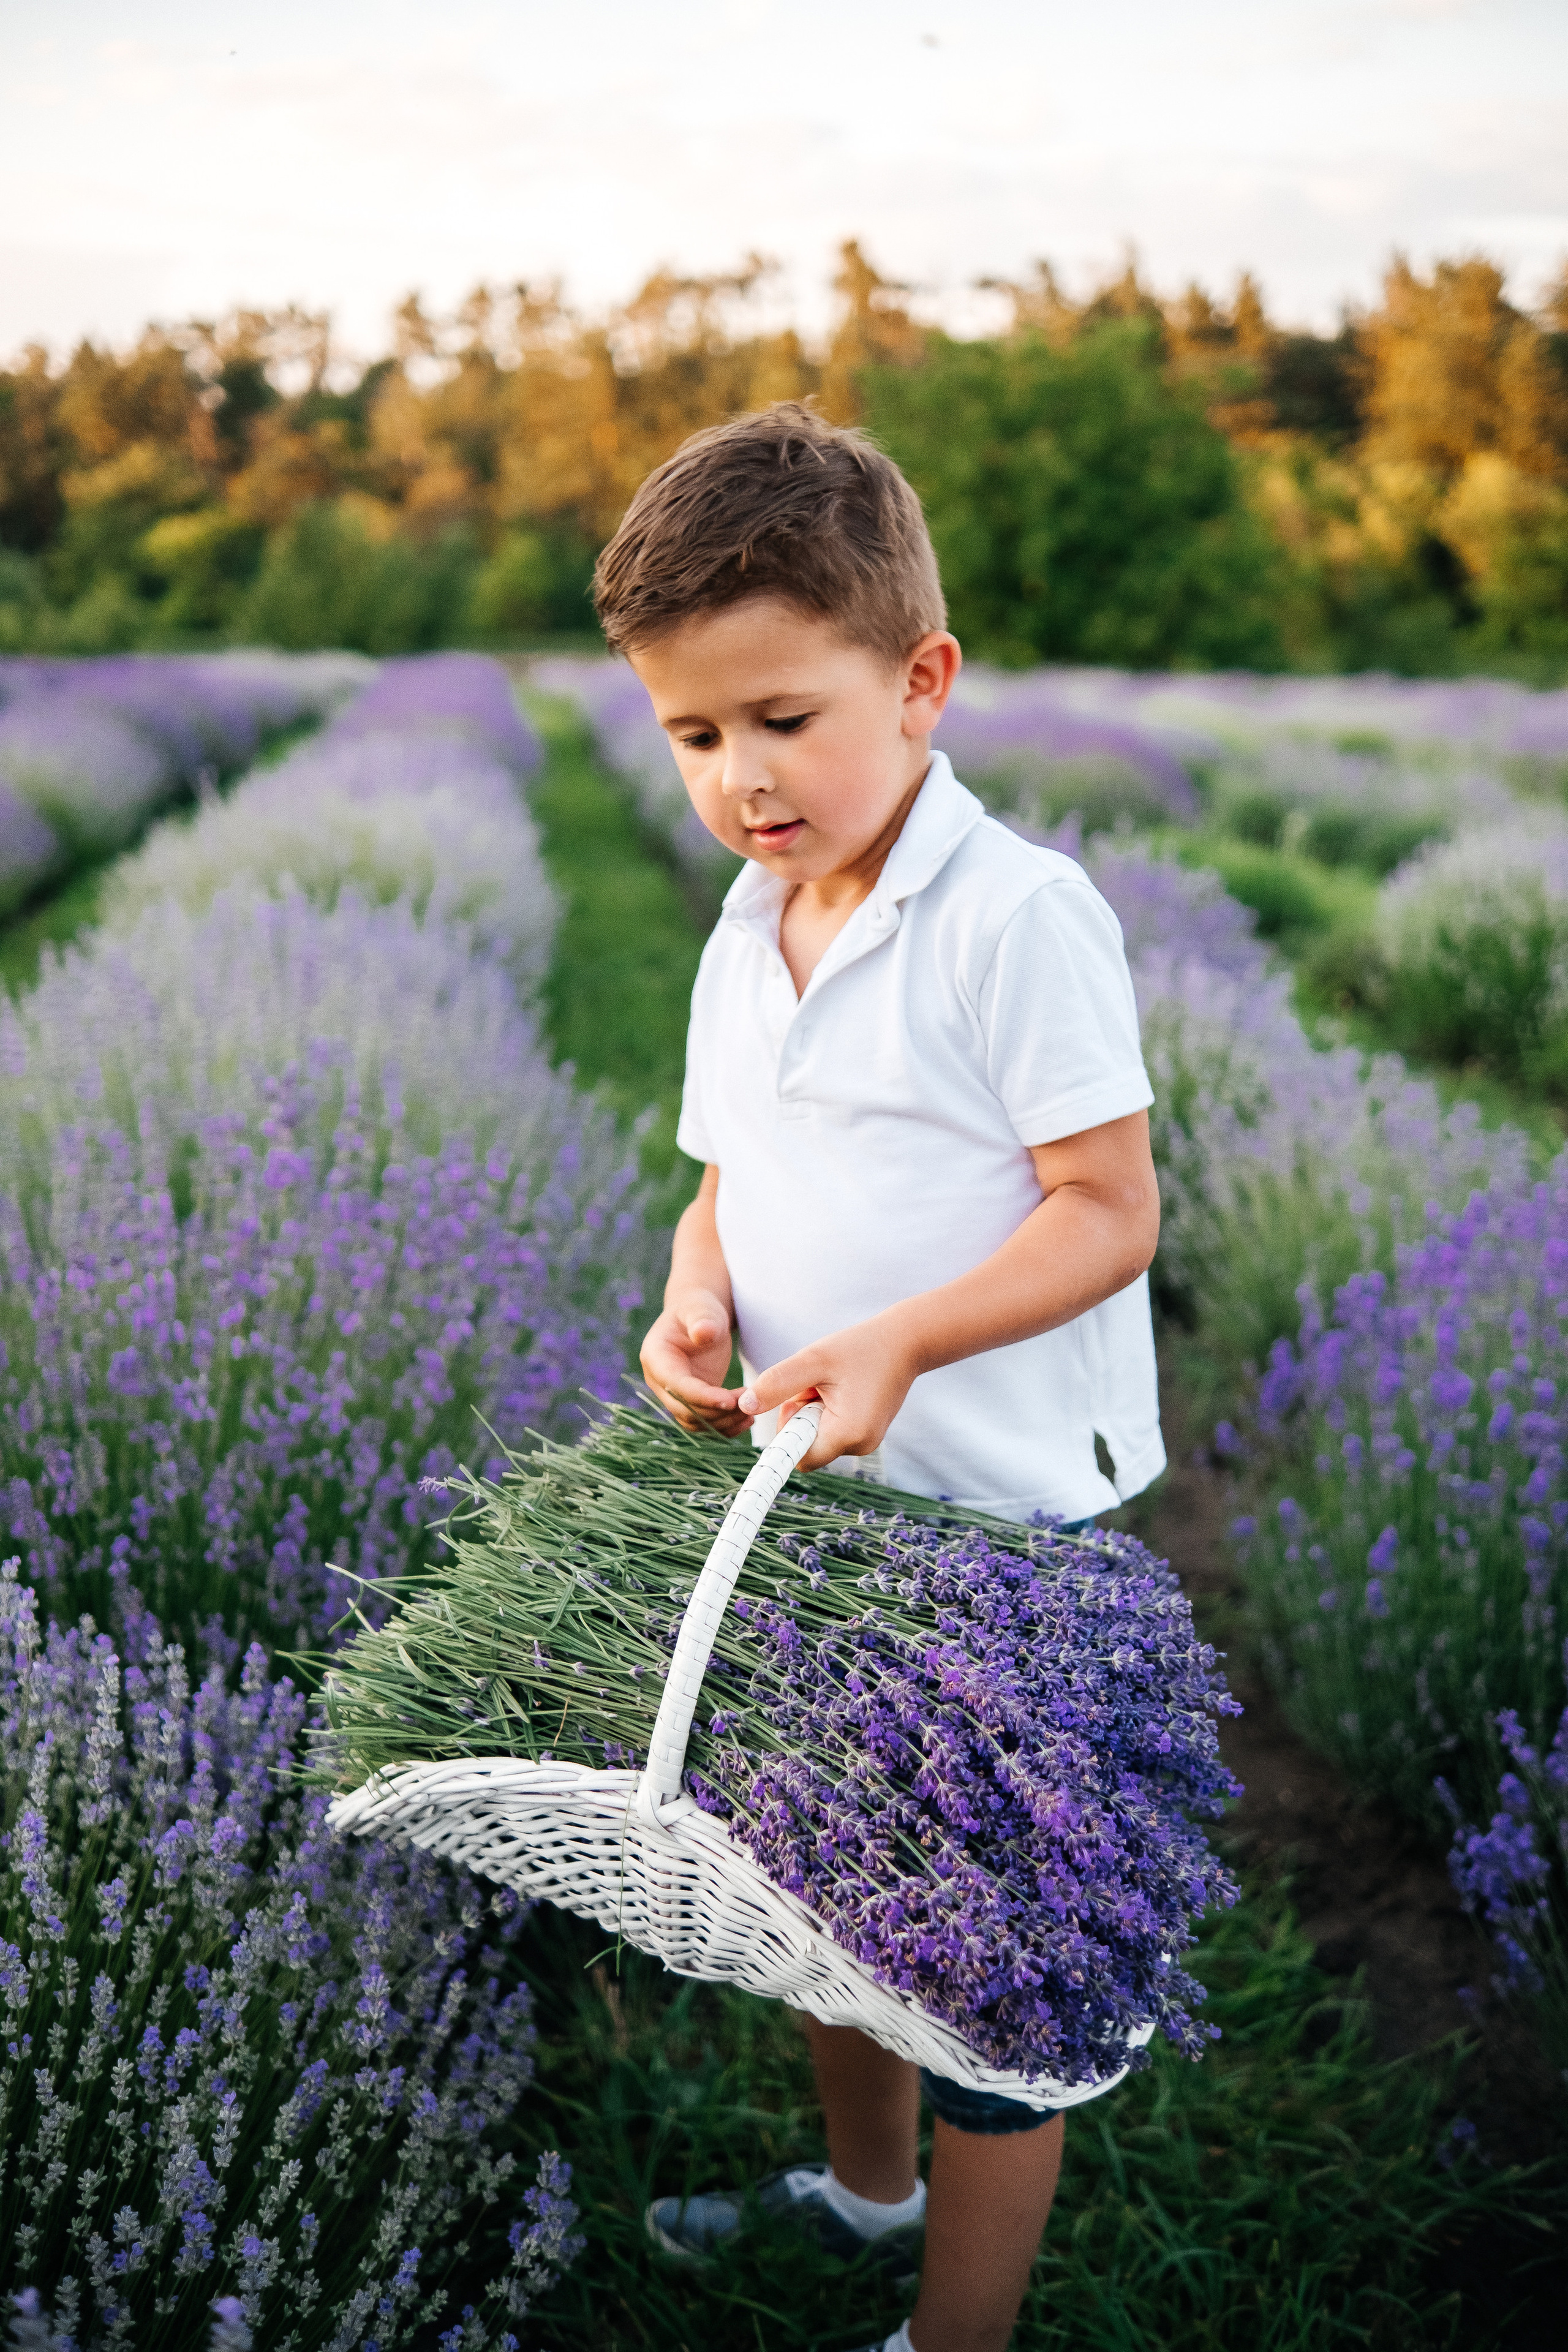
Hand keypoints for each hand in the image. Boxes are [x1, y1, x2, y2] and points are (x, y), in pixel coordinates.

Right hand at [640, 1289, 751, 1436]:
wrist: (699, 1318)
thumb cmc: (699, 1310)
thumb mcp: (702, 1309)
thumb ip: (702, 1320)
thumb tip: (702, 1333)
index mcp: (655, 1358)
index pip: (676, 1385)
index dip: (702, 1396)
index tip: (730, 1400)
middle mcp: (659, 1381)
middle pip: (683, 1409)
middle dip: (716, 1413)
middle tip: (748, 1406)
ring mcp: (674, 1394)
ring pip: (694, 1421)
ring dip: (722, 1423)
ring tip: (751, 1414)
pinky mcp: (690, 1402)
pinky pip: (704, 1422)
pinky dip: (723, 1426)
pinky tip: (746, 1420)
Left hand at [737, 1315, 917, 1471]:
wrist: (905, 1342)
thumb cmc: (860, 1348)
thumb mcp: (813, 1360)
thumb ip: (777, 1384)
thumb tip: (744, 1405)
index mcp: (848, 1433)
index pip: (799, 1457)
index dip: (784, 1439)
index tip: (778, 1427)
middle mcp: (861, 1445)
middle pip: (806, 1446)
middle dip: (799, 1417)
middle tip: (813, 1385)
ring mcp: (866, 1442)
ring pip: (817, 1437)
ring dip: (812, 1412)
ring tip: (830, 1384)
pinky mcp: (866, 1434)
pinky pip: (831, 1431)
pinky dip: (826, 1412)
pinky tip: (840, 1389)